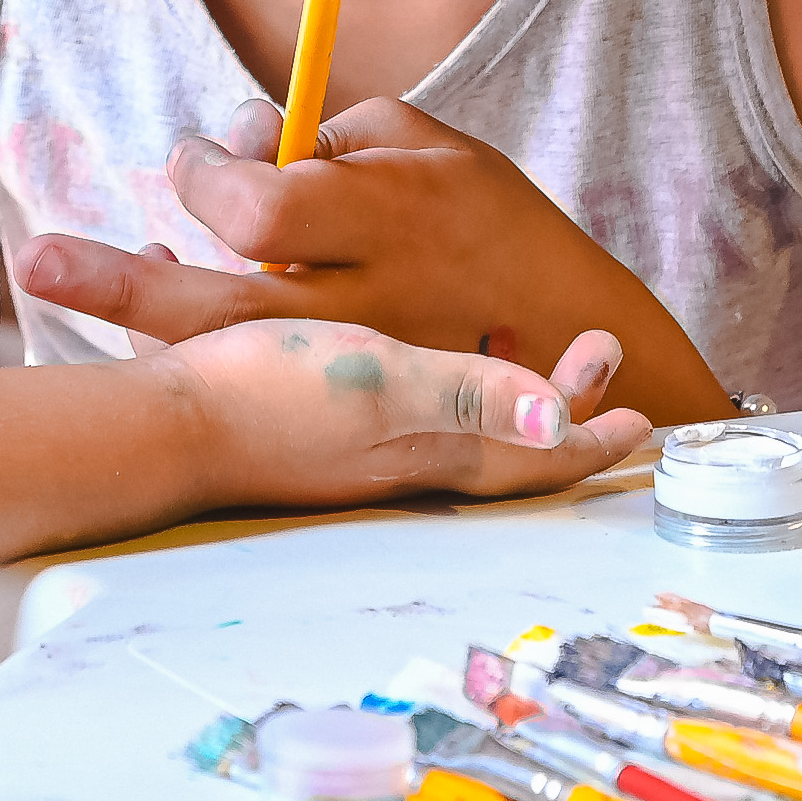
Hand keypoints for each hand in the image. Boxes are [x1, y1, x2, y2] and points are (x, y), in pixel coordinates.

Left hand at [12, 95, 733, 421]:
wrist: (567, 334)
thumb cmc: (481, 214)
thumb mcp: (423, 142)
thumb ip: (327, 134)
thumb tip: (236, 138)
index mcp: (388, 219)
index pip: (263, 207)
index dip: (208, 176)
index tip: (190, 159)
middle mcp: (363, 304)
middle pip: (221, 301)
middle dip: (119, 284)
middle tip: (32, 260)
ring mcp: (352, 368)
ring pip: (223, 356)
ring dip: (133, 316)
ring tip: (54, 273)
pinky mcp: (342, 406)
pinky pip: (245, 379)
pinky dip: (188, 342)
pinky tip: (146, 307)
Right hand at [163, 317, 651, 508]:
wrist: (164, 426)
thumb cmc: (275, 398)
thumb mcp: (386, 384)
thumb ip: (473, 397)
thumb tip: (560, 420)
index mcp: (435, 450)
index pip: (537, 455)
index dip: (593, 434)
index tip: (636, 406)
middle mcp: (407, 459)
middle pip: (503, 444)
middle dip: (553, 406)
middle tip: (590, 358)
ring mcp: (360, 450)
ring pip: (449, 426)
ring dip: (488, 392)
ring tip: (510, 352)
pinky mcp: (316, 429)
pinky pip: (393, 408)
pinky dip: (419, 379)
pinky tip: (396, 341)